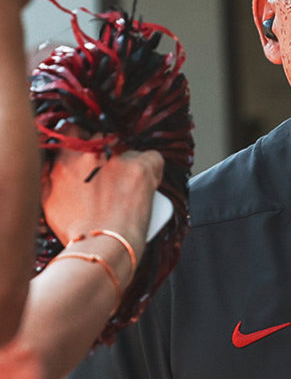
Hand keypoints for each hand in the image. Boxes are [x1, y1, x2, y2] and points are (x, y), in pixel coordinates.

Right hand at [42, 147, 164, 265]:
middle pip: (104, 139)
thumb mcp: (48, 202)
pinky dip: (153, 170)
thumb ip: (50, 176)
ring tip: (129, 189)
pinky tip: (148, 185)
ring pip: (128, 149)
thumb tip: (55, 165)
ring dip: (129, 164)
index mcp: (65, 159)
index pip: (73, 129)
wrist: (101, 249)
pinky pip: (154, 159)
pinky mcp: (140, 169)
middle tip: (113, 180)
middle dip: (109, 156)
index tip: (93, 156)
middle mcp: (89, 152)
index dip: (85, 141)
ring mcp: (116, 158)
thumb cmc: (76, 233)